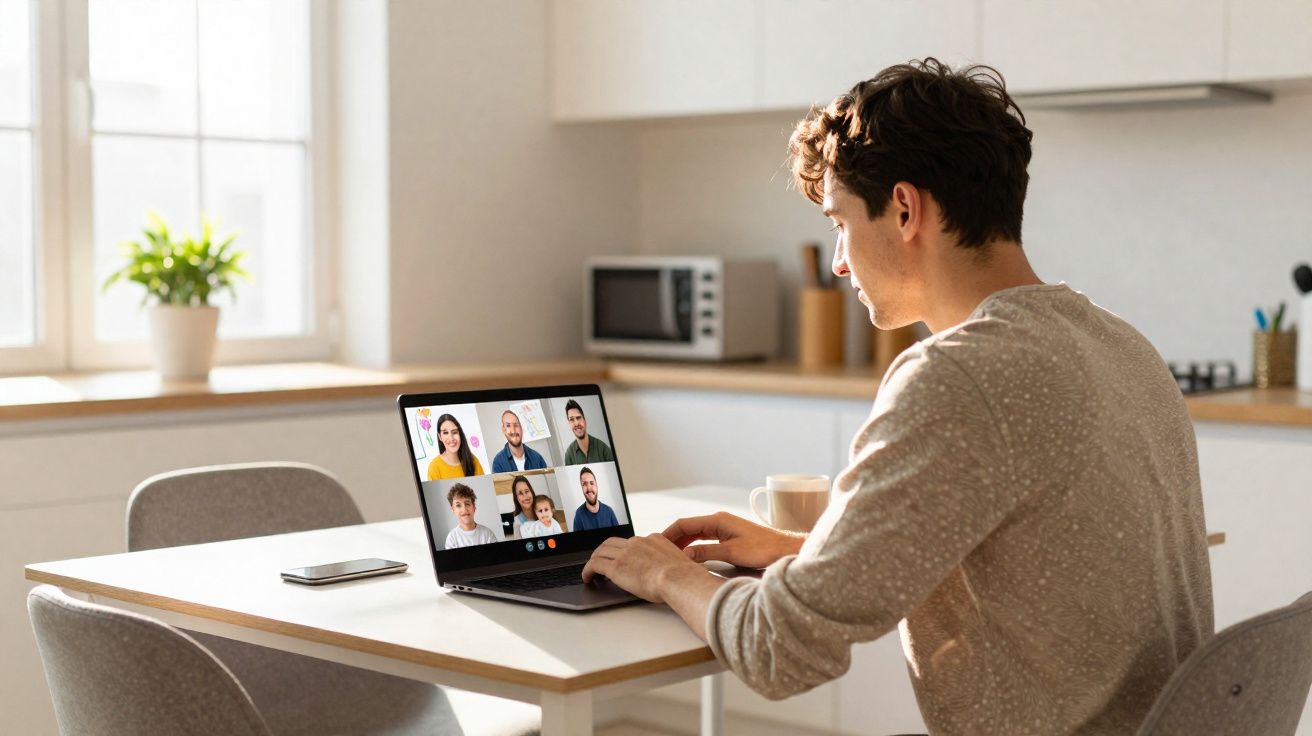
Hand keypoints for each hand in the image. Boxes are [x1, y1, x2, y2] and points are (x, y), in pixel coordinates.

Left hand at [582, 533, 706, 603]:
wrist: (678, 578)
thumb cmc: (683, 577)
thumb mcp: (679, 562)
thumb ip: (671, 562)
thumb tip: (672, 571)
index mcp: (653, 539)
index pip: (632, 542)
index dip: (623, 550)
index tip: (621, 557)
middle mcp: (637, 543)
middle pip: (612, 542)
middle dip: (604, 551)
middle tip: (600, 560)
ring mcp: (625, 553)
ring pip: (601, 551)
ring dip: (594, 560)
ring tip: (591, 570)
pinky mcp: (616, 567)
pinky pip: (594, 565)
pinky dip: (587, 570)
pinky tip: (587, 578)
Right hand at [663, 512, 804, 568]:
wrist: (784, 548)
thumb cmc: (763, 548)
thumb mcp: (732, 552)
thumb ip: (707, 553)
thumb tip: (686, 555)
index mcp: (718, 520)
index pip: (685, 524)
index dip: (669, 534)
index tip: (657, 544)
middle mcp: (719, 521)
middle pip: (689, 528)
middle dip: (674, 539)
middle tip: (661, 553)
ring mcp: (724, 528)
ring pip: (696, 534)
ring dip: (684, 543)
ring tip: (672, 556)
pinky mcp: (729, 536)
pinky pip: (705, 539)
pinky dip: (695, 546)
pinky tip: (690, 556)